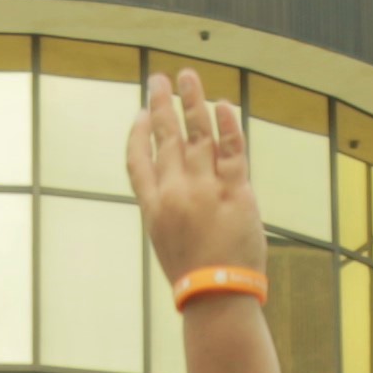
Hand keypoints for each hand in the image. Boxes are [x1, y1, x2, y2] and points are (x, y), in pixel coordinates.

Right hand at [123, 71, 268, 288]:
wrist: (217, 295)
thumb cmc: (194, 274)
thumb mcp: (167, 240)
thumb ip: (168, 206)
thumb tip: (174, 181)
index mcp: (153, 207)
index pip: (137, 161)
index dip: (137, 134)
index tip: (139, 114)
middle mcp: (175, 192)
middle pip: (166, 138)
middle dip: (160, 105)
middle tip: (158, 79)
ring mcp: (205, 189)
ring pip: (197, 134)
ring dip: (191, 101)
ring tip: (187, 77)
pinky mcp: (236, 192)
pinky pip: (232, 150)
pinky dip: (227, 125)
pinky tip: (222, 105)